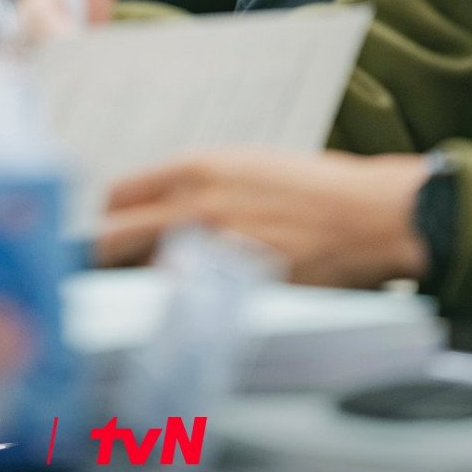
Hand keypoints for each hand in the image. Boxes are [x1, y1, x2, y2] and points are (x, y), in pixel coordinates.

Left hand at [97, 147, 431, 288]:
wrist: (366, 214)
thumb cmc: (314, 187)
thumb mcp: (245, 166)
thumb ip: (197, 186)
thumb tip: (161, 207)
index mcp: (194, 169)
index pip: (118, 195)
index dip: (110, 217)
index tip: (109, 231)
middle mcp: (193, 205)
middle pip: (113, 236)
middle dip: (105, 255)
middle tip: (106, 270)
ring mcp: (212, 249)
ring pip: (145, 273)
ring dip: (141, 283)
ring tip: (147, 290)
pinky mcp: (235, 286)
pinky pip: (187, 300)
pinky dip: (183, 304)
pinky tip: (193, 305)